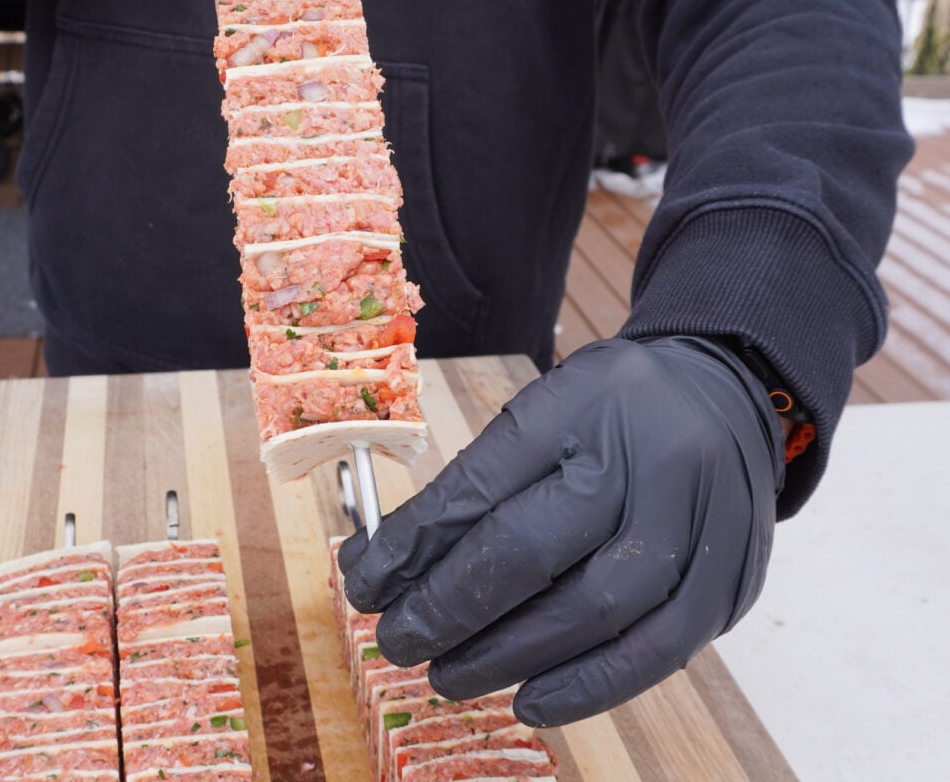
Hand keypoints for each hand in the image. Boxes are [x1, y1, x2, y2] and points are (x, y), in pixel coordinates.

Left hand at [338, 336, 784, 725]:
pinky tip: (533, 699)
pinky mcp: (729, 576)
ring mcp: (699, 519)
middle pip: (536, 548)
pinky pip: (661, 648)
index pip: (484, 483)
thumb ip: (476, 483)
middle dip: (453, 607)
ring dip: (511, 656)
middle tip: (399, 640)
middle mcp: (646, 457)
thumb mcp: (542, 413)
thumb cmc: (613, 409)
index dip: (415, 543)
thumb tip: (390, 565)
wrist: (725, 394)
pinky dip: (591, 684)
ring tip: (449, 675)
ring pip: (599, 608)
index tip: (365, 583)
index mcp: (583, 402)